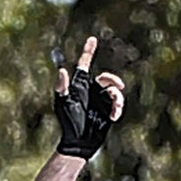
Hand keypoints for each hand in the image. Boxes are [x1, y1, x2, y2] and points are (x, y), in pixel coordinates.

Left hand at [53, 35, 125, 159]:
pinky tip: (114, 116)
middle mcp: (91, 91)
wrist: (78, 141)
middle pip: (106, 78)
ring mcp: (100, 101)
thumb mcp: (63, 103)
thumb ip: (62, 86)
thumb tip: (62, 70)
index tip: (92, 39)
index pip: (84, 64)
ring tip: (115, 107)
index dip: (88, 51)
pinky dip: (118, 108)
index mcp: (80, 85)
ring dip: (117, 97)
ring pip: (114, 91)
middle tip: (119, 85)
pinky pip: (117, 104)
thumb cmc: (68, 122)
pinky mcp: (108, 111)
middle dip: (113, 79)